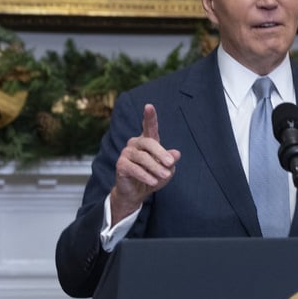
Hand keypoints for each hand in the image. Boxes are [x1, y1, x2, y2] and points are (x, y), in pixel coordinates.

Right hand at [109, 104, 180, 223]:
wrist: (137, 192)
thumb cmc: (153, 176)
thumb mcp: (166, 170)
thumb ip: (170, 160)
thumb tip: (176, 153)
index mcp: (147, 141)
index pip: (149, 127)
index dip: (149, 117)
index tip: (149, 106)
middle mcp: (135, 143)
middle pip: (148, 143)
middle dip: (160, 153)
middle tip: (170, 164)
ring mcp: (126, 153)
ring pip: (143, 158)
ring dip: (155, 167)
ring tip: (165, 176)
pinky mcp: (121, 165)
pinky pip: (134, 169)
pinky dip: (145, 175)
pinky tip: (153, 181)